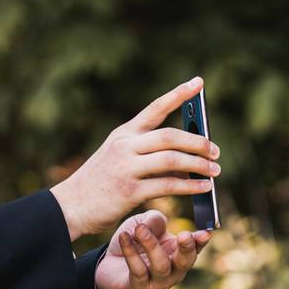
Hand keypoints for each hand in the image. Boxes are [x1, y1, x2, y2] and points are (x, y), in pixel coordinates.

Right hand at [51, 77, 220, 240]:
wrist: (71, 206)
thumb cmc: (104, 180)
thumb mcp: (121, 157)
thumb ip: (151, 153)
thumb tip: (191, 159)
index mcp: (125, 133)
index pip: (155, 108)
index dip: (178, 94)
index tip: (199, 82)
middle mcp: (125, 146)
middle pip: (170, 136)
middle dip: (198, 142)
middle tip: (216, 151)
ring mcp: (126, 167)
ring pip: (172, 159)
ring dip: (199, 165)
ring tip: (215, 170)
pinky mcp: (130, 190)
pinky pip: (168, 185)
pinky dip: (190, 186)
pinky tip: (204, 187)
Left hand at [95, 210, 211, 288]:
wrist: (109, 268)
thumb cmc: (134, 243)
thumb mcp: (145, 225)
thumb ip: (154, 220)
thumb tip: (158, 223)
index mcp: (180, 254)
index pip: (196, 248)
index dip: (201, 241)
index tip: (205, 232)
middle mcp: (174, 271)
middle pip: (185, 262)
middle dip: (187, 248)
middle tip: (184, 235)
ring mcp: (158, 283)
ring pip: (161, 266)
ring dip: (151, 246)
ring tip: (140, 229)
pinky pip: (138, 270)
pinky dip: (130, 251)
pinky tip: (124, 236)